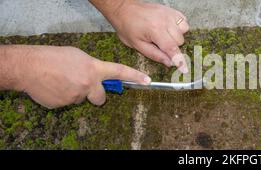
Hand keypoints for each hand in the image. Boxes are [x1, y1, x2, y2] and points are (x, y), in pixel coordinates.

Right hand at [10, 45, 149, 108]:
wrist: (28, 67)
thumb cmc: (52, 57)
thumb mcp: (77, 56)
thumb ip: (91, 68)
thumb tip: (96, 77)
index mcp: (93, 69)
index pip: (119, 72)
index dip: (134, 76)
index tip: (147, 81)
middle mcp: (88, 84)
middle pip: (101, 98)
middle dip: (96, 95)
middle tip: (83, 86)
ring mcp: (76, 96)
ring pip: (80, 99)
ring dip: (74, 93)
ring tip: (60, 81)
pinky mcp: (64, 105)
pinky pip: (67, 102)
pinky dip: (61, 96)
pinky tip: (53, 87)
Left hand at [93, 0, 189, 72]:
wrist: (124, 9)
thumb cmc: (127, 26)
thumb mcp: (137, 45)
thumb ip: (155, 55)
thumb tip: (169, 63)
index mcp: (155, 31)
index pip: (172, 49)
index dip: (179, 61)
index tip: (184, 70)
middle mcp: (165, 21)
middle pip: (180, 41)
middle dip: (172, 47)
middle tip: (160, 45)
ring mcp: (169, 14)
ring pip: (184, 31)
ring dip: (177, 36)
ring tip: (165, 36)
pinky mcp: (171, 10)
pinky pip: (184, 21)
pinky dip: (179, 27)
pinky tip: (169, 29)